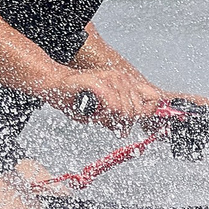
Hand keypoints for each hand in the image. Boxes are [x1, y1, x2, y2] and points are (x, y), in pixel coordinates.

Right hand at [39, 65, 168, 128]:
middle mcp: (121, 78)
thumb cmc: (75, 97)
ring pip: (125, 110)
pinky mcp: (99, 82)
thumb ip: (114, 118)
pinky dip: (104, 115)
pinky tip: (95, 114)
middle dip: (125, 122)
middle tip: (111, 124)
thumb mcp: (100, 110)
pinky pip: (112, 106)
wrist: (55, 86)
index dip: (147, 114)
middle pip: (138, 110)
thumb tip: (124, 131)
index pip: (153, 98)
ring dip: (111, 119)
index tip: (131, 124)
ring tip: (98, 116)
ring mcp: (111, 78)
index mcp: (125, 82)